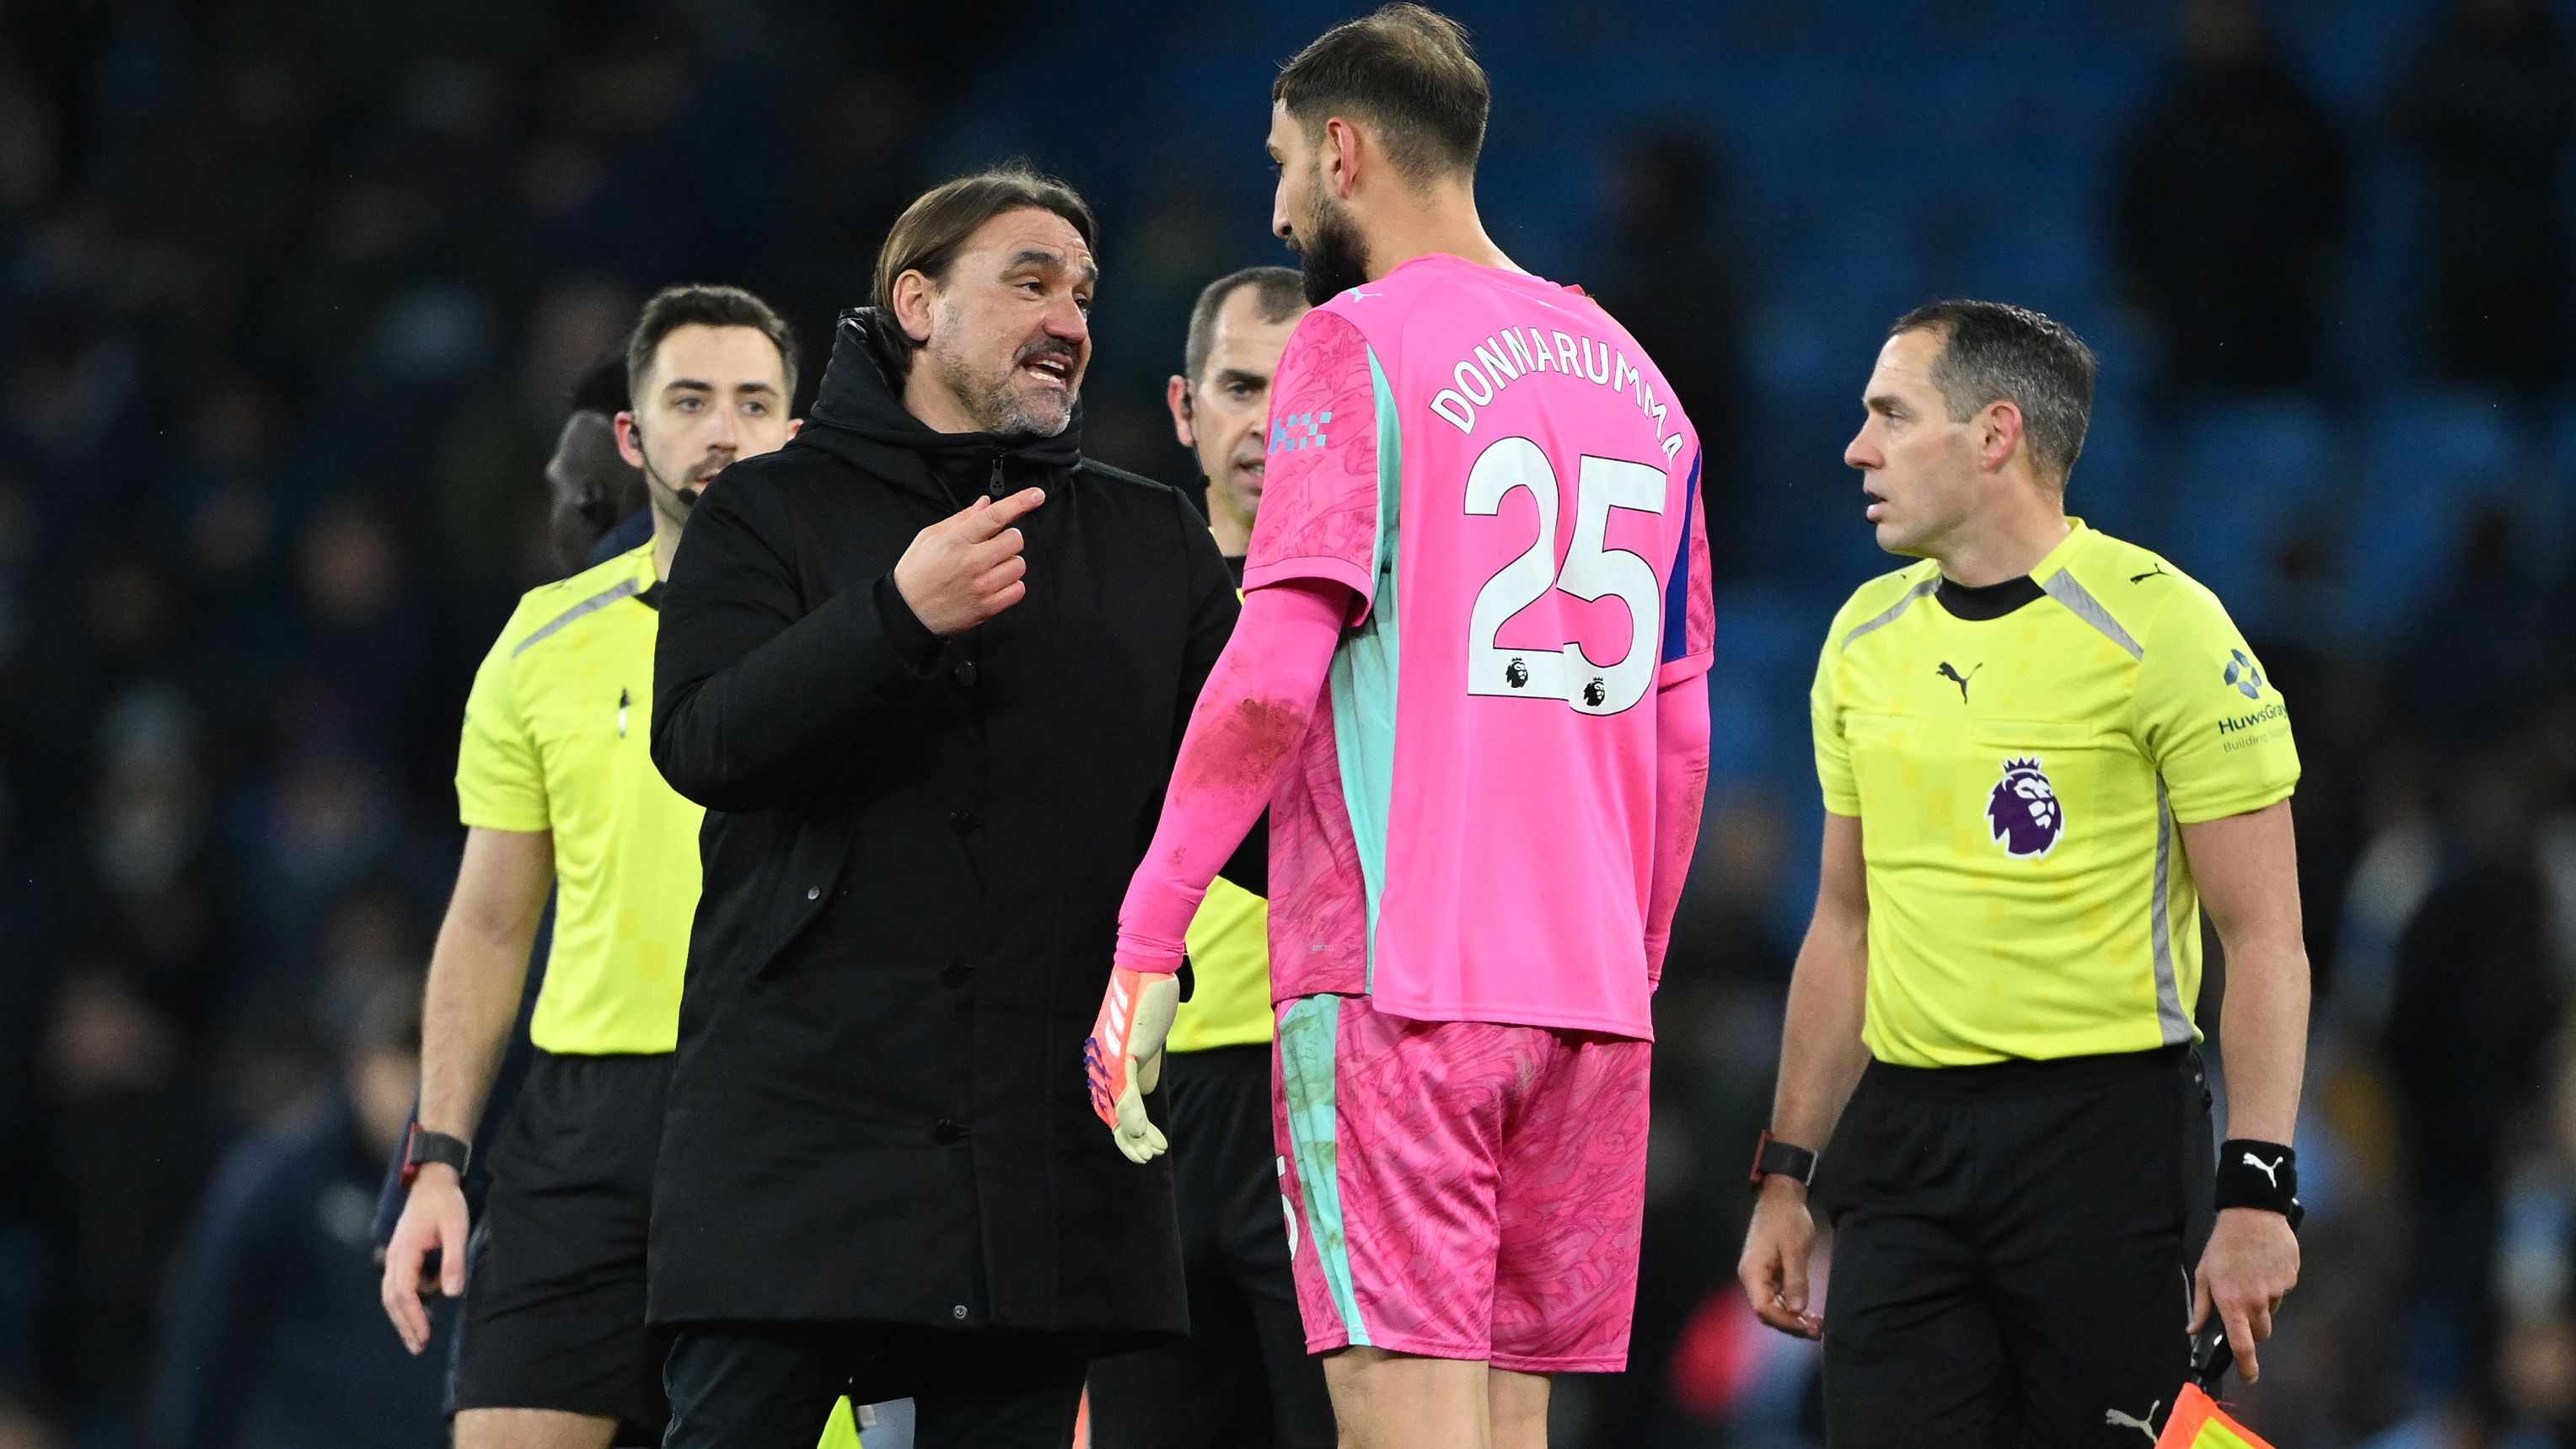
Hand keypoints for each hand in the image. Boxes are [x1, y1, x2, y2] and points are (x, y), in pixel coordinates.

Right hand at [379, 1165, 468, 1354]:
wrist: (432, 1182)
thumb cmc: (446, 1203)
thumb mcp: (456, 1228)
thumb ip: (454, 1260)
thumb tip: (452, 1294)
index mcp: (405, 1250)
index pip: (403, 1292)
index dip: (413, 1317)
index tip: (424, 1336)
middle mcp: (394, 1256)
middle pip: (392, 1299)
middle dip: (405, 1325)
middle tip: (419, 1348)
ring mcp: (394, 1256)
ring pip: (391, 1295)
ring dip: (403, 1318)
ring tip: (418, 1339)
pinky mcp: (400, 1256)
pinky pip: (397, 1286)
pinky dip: (405, 1304)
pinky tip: (420, 1314)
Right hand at [893, 488, 1045, 635]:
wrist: (909, 613)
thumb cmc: (916, 574)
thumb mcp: (929, 537)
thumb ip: (961, 519)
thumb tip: (985, 504)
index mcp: (956, 541)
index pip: (995, 516)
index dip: (1020, 502)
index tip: (1036, 495)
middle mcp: (972, 562)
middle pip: (1015, 540)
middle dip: (1008, 539)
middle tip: (993, 546)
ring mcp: (982, 586)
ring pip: (1019, 565)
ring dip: (1009, 563)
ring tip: (991, 567)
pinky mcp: (987, 607)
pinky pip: (1018, 590)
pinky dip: (1012, 585)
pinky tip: (995, 584)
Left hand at [1084, 966, 1180, 1163]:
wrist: (1150, 971)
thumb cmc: (1149, 1004)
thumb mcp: (1147, 1046)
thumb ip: (1143, 1070)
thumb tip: (1143, 1096)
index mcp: (1106, 1064)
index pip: (1110, 1106)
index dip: (1125, 1131)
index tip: (1142, 1147)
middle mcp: (1101, 1064)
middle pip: (1109, 1112)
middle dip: (1128, 1140)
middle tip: (1146, 1158)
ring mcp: (1109, 1059)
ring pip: (1116, 1107)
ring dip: (1134, 1135)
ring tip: (1149, 1153)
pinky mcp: (1122, 1053)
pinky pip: (1125, 1091)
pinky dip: (1133, 1114)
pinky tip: (1142, 1133)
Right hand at [1738, 1176, 1822, 1338]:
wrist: (1781, 1197)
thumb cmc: (1787, 1219)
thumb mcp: (1795, 1249)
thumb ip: (1795, 1280)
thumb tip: (1797, 1310)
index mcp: (1753, 1272)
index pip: (1763, 1309)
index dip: (1785, 1322)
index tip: (1808, 1327)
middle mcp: (1751, 1278)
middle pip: (1767, 1312)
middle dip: (1791, 1325)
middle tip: (1819, 1331)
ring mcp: (1759, 1276)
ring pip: (1773, 1307)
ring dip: (1793, 1318)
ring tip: (1818, 1325)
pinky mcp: (1768, 1273)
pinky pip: (1777, 1297)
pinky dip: (1792, 1307)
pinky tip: (1809, 1313)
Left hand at [2192, 1206, 2299, 1383]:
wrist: (2252, 1214)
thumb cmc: (2223, 1245)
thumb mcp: (2204, 1274)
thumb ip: (2200, 1306)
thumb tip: (2193, 1330)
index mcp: (2232, 1302)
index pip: (2242, 1344)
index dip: (2247, 1366)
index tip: (2250, 1377)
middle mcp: (2257, 1301)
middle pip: (2261, 1332)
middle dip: (2252, 1327)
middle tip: (2241, 1305)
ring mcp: (2278, 1291)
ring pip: (2272, 1311)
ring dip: (2263, 1303)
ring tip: (2251, 1275)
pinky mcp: (2291, 1279)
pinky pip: (2283, 1291)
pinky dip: (2274, 1284)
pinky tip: (2264, 1265)